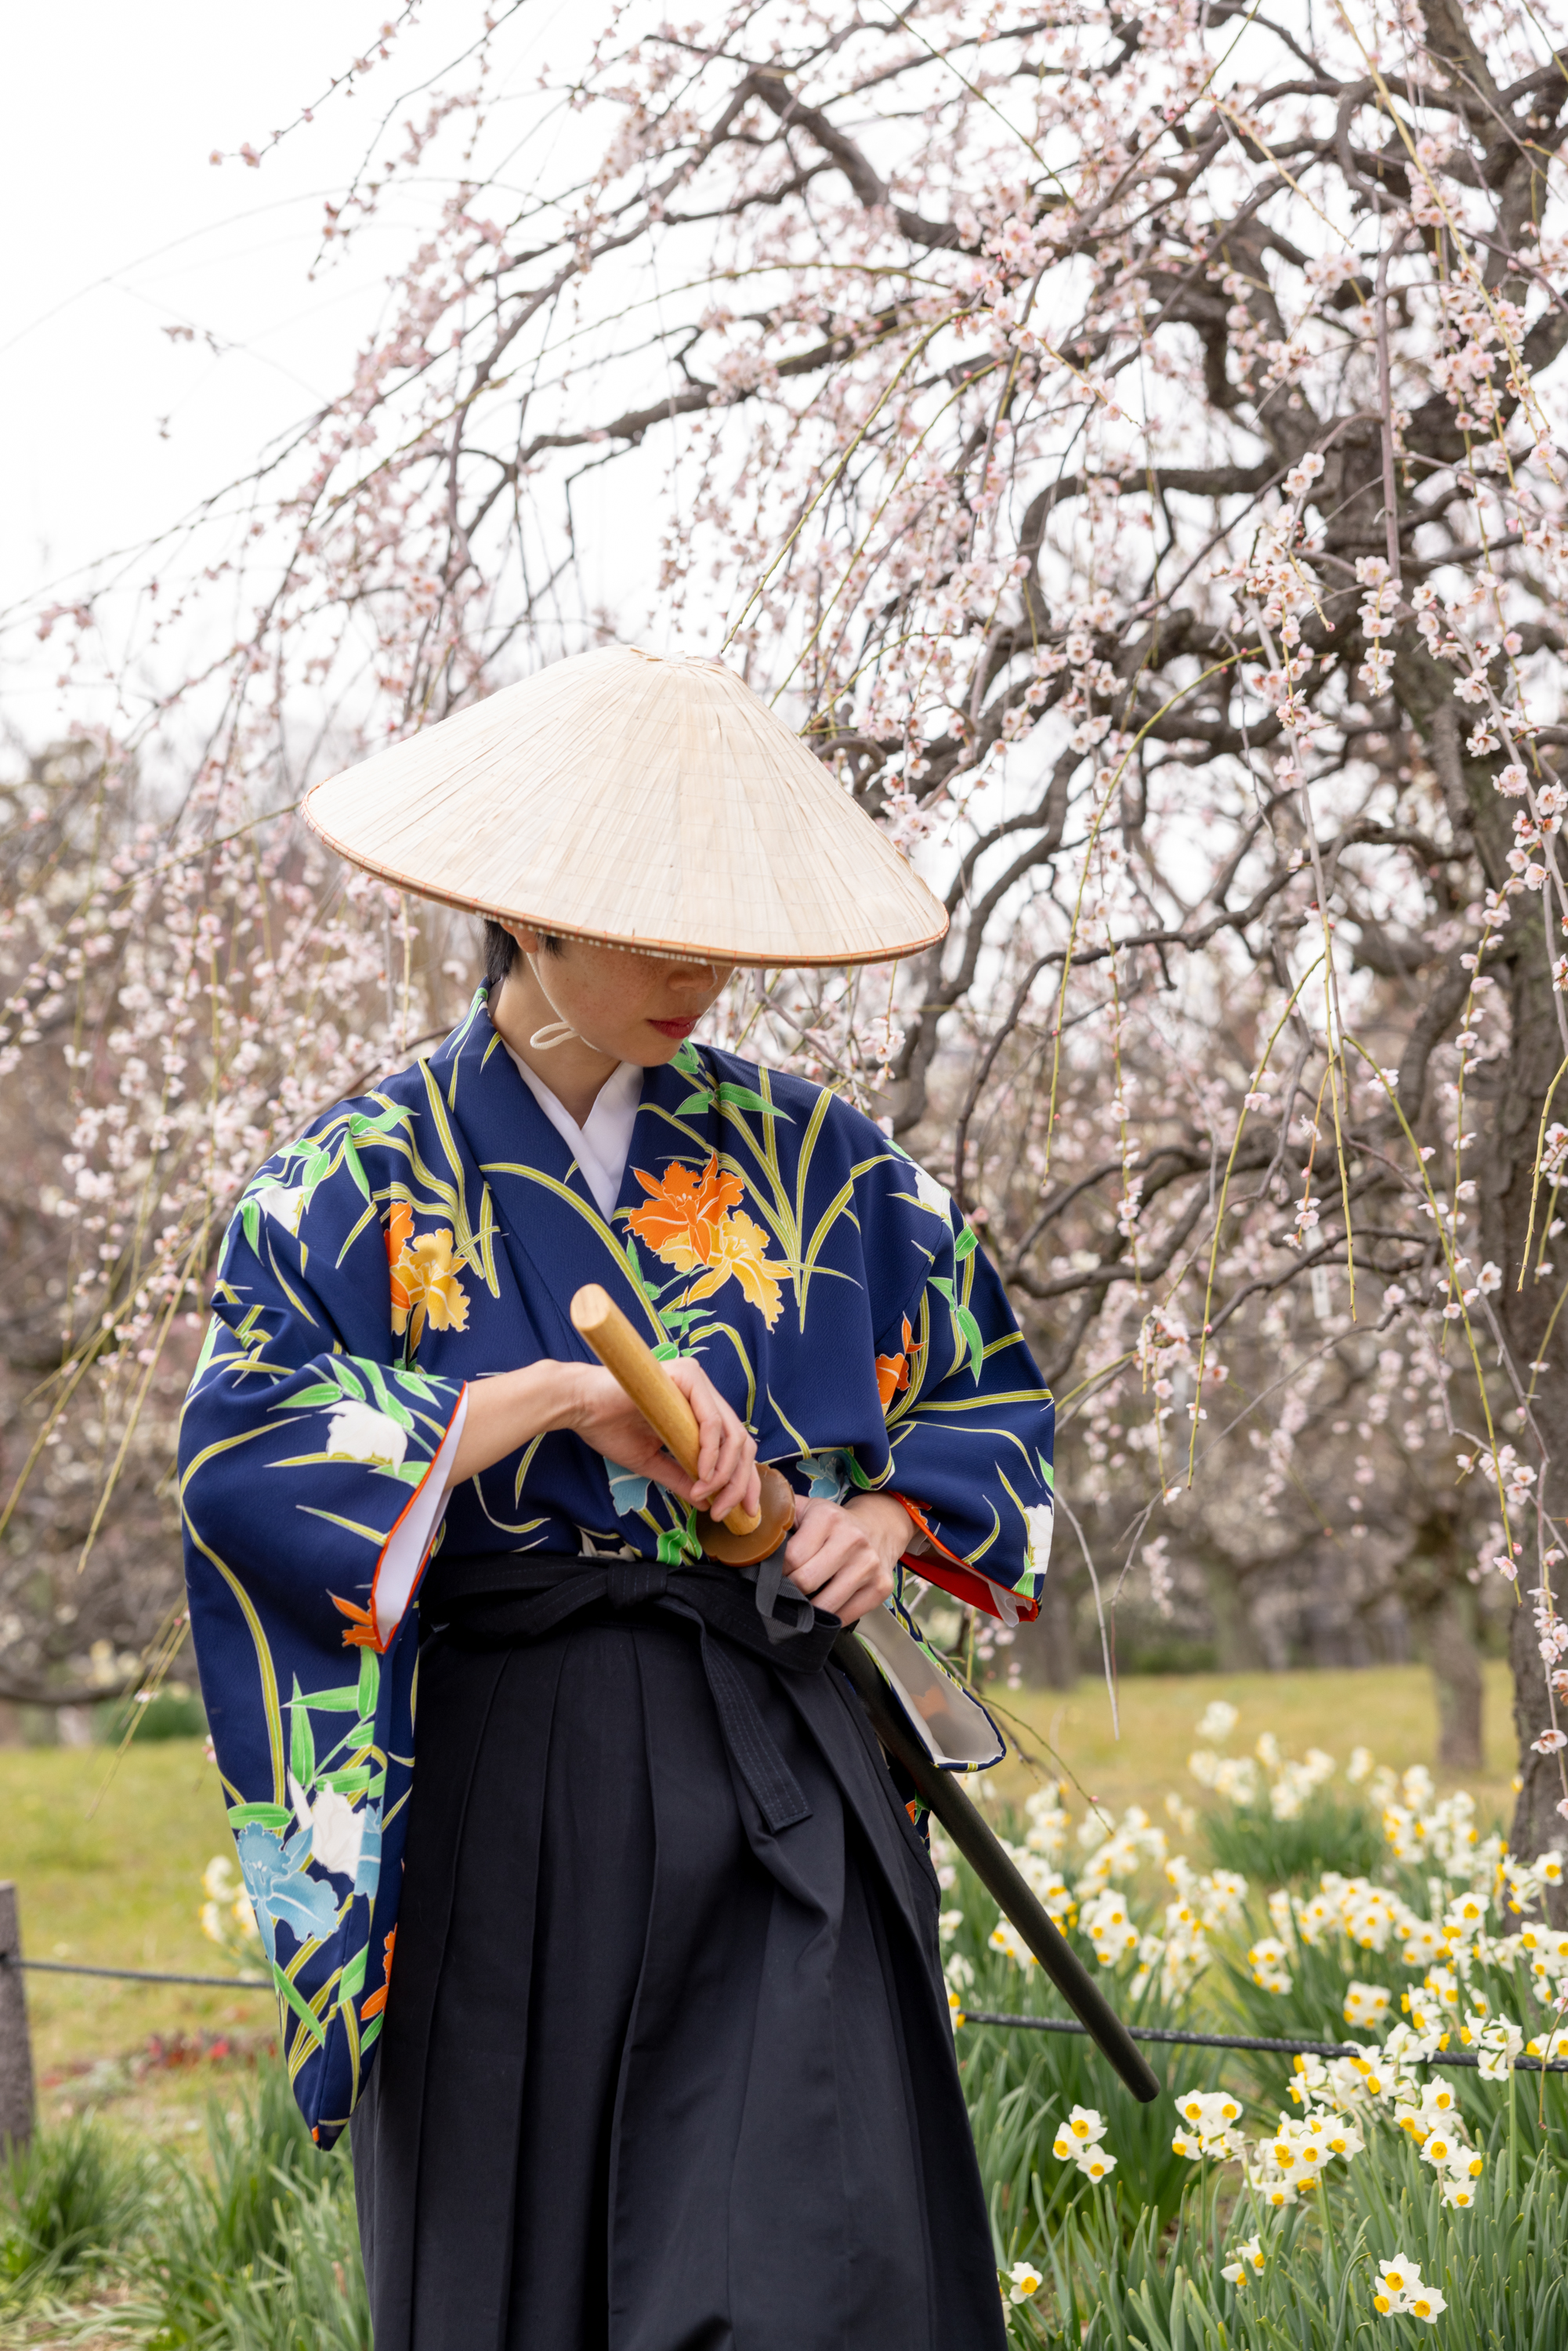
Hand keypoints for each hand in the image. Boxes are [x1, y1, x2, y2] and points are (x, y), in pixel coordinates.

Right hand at [446, 1357, 758, 1526]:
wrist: (580, 1406)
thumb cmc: (609, 1427)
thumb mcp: (652, 1462)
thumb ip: (680, 1477)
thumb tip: (705, 1502)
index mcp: (697, 1408)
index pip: (734, 1445)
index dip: (745, 1480)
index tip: (744, 1512)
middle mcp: (703, 1392)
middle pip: (742, 1441)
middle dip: (741, 1482)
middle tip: (727, 1512)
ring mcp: (698, 1382)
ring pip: (733, 1434)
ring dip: (726, 1474)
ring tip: (709, 1498)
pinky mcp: (688, 1377)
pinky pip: (712, 1422)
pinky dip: (712, 1455)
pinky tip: (703, 1477)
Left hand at [782, 1491, 909, 1626]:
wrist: (880, 1528)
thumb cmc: (834, 1523)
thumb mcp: (808, 1509)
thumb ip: (779, 1516)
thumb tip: (748, 1529)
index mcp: (828, 1518)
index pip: (791, 1558)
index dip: (777, 1571)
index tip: (775, 1574)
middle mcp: (853, 1540)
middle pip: (805, 1582)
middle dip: (790, 1590)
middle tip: (786, 1589)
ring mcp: (869, 1565)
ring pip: (825, 1605)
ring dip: (808, 1608)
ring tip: (802, 1600)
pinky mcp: (881, 1588)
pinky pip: (845, 1616)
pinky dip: (829, 1618)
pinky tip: (824, 1605)